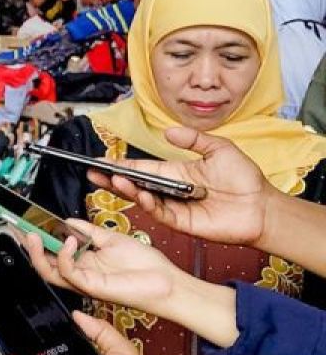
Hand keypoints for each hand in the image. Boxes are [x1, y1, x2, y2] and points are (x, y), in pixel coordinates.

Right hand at [20, 221, 180, 316]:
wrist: (166, 281)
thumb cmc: (145, 265)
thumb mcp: (111, 239)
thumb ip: (88, 230)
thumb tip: (67, 221)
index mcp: (85, 262)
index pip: (53, 252)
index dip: (38, 239)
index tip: (27, 224)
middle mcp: (81, 273)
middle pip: (44, 264)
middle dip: (29, 247)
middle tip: (22, 230)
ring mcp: (85, 281)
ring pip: (49, 272)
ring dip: (37, 253)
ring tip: (34, 235)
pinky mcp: (92, 286)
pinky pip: (69, 272)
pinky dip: (64, 256)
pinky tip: (69, 241)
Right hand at [85, 127, 272, 245]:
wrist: (262, 206)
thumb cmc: (244, 179)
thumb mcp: (219, 148)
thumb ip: (194, 139)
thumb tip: (168, 132)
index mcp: (174, 172)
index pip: (141, 168)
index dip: (120, 165)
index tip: (100, 161)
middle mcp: (169, 190)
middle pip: (133, 185)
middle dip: (111, 179)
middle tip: (91, 172)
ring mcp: (174, 207)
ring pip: (142, 199)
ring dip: (125, 190)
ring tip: (111, 179)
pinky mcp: (181, 222)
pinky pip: (159, 213)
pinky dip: (148, 204)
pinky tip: (140, 194)